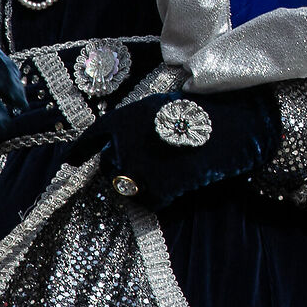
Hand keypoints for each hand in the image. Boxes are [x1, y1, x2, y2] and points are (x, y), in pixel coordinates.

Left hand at [68, 89, 277, 209]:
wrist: (235, 124)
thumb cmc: (203, 111)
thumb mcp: (163, 106)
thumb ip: (137, 126)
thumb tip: (121, 148)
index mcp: (124, 117)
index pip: (93, 138)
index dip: (80, 151)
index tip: (71, 162)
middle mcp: (123, 143)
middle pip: (110, 167)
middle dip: (123, 167)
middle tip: (151, 161)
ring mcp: (139, 168)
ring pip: (128, 186)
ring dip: (142, 182)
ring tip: (168, 169)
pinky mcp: (157, 188)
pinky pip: (150, 200)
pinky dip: (162, 195)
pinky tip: (180, 180)